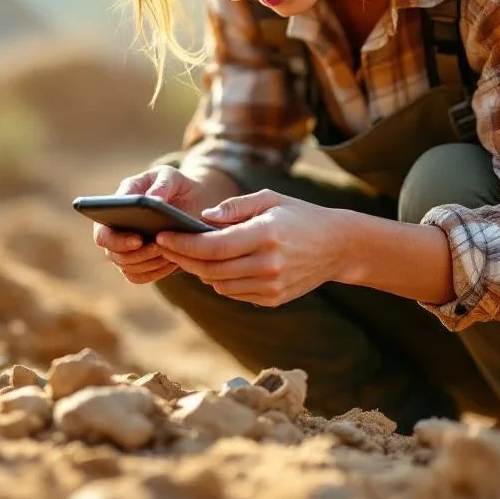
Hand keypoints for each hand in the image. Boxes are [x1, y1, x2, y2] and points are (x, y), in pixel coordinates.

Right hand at [92, 165, 214, 284]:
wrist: (189, 200)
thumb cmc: (173, 184)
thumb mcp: (170, 176)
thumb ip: (162, 184)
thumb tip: (153, 200)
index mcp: (115, 209)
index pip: (102, 233)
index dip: (115, 241)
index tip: (138, 240)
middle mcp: (115, 231)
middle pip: (114, 255)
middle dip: (137, 255)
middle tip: (160, 247)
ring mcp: (126, 249)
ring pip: (128, 268)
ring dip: (149, 263)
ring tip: (171, 253)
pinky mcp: (140, 262)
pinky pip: (139, 276)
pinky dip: (155, 273)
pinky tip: (172, 262)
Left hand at [155, 189, 342, 306]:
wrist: (337, 246)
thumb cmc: (298, 216)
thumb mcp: (270, 199)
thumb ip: (234, 208)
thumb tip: (204, 218)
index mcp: (265, 235)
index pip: (212, 246)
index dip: (183, 243)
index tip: (162, 236)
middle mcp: (268, 264)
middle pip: (210, 268)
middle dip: (182, 257)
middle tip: (165, 246)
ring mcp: (272, 285)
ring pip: (218, 284)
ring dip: (200, 271)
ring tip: (188, 255)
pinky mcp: (273, 299)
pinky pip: (234, 293)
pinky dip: (220, 281)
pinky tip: (215, 266)